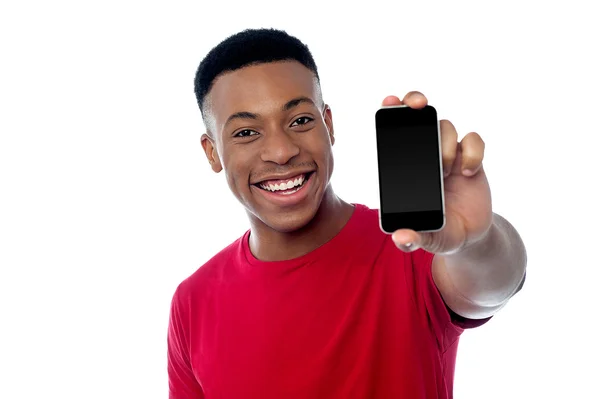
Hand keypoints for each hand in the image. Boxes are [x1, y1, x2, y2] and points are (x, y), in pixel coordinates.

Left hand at [384, 92, 492, 253]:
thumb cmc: (440, 233)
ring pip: (445, 127)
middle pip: (419, 116)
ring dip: (445, 144)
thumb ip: (413, 239)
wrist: (471, 238)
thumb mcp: (426, 239)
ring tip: (445, 171)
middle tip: (417, 105)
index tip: (389, 102)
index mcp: (405, 168)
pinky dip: (472, 152)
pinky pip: (473, 140)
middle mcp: (425, 156)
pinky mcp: (471, 160)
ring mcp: (449, 156)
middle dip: (415, 102)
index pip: (394, 132)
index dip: (391, 112)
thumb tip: (401, 238)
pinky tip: (467, 173)